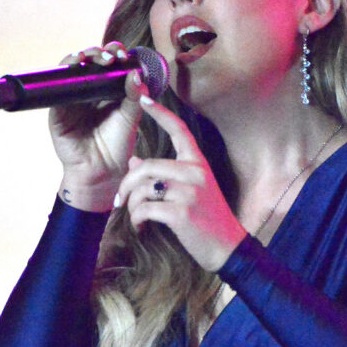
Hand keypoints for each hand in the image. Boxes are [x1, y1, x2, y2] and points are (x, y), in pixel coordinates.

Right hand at [50, 41, 147, 211]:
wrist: (101, 171)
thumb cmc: (117, 145)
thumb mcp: (130, 117)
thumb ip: (134, 95)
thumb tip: (136, 71)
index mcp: (108, 91)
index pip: (109, 64)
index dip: (115, 54)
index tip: (124, 55)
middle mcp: (88, 91)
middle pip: (90, 62)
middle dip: (99, 53)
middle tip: (110, 58)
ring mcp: (71, 98)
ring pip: (72, 68)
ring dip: (80, 56)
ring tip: (91, 57)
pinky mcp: (57, 108)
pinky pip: (56, 86)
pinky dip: (63, 71)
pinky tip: (72, 65)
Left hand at [115, 96, 247, 271]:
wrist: (227, 248)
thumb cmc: (206, 219)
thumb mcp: (189, 192)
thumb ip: (162, 175)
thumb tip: (133, 162)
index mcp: (198, 163)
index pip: (179, 130)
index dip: (161, 112)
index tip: (144, 98)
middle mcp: (195, 173)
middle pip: (146, 167)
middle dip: (126, 185)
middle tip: (120, 201)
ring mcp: (189, 192)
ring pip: (143, 189)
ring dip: (132, 207)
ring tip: (136, 219)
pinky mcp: (182, 213)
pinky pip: (145, 210)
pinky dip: (137, 220)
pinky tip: (142, 228)